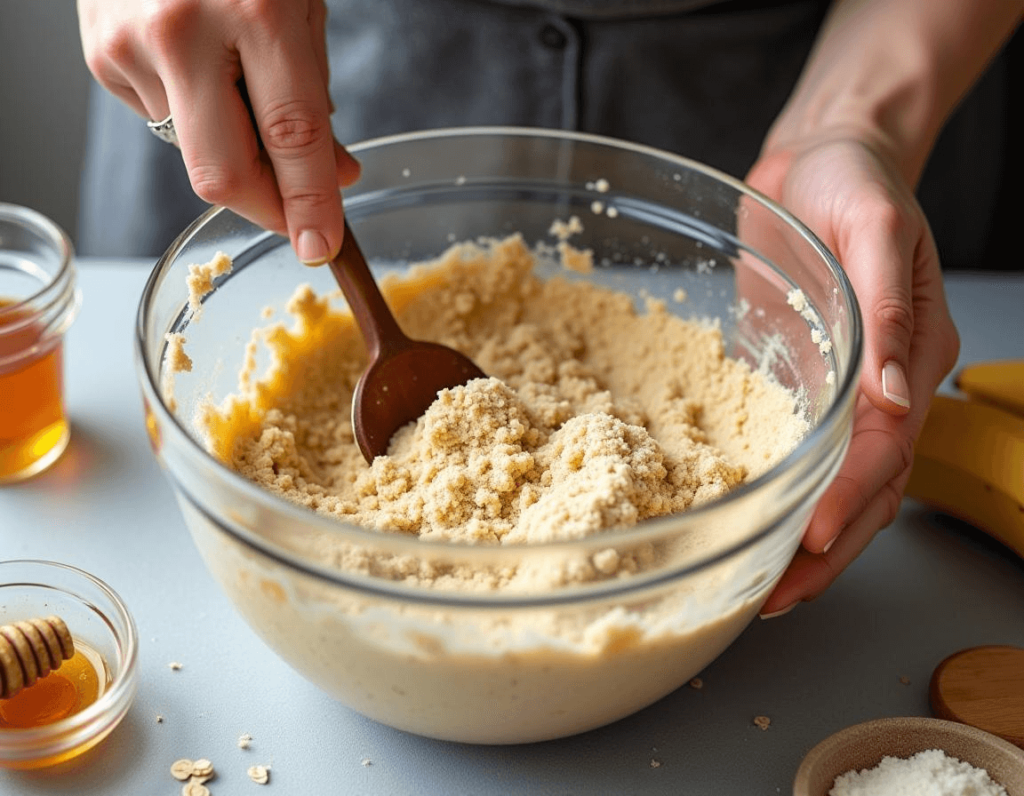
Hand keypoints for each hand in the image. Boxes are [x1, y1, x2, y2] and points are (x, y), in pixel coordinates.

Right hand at [77, 0, 360, 263]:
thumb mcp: (301, 7)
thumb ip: (315, 97)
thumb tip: (334, 177)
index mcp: (256, 10)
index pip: (291, 138)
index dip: (310, 205)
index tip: (321, 249)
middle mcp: (182, 30)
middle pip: (222, 174)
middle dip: (266, 209)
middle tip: (296, 214)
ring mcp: (130, 44)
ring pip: (194, 150)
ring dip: (231, 143)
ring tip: (236, 78)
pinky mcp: (99, 55)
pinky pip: (160, 118)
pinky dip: (193, 111)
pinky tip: (196, 63)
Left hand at [746, 134, 959, 614]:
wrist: (824, 159)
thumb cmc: (857, 182)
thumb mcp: (875, 227)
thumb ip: (890, 307)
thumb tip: (895, 392)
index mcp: (911, 358)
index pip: (886, 450)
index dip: (849, 499)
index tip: (810, 537)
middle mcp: (880, 388)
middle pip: (866, 489)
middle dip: (826, 548)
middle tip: (777, 596)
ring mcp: (840, 390)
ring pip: (833, 483)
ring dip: (803, 536)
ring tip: (762, 583)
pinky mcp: (799, 379)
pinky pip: (795, 447)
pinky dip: (780, 491)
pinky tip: (749, 518)